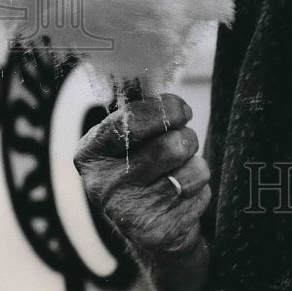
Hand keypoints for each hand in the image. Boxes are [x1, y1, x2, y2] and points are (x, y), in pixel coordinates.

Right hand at [74, 93, 210, 265]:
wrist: (153, 232)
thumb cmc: (146, 169)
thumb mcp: (133, 137)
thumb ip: (140, 106)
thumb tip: (153, 58)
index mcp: (90, 152)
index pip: (132, 119)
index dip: (168, 110)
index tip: (182, 111)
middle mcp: (101, 184)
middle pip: (171, 144)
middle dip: (186, 140)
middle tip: (180, 148)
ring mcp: (128, 212)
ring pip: (191, 168)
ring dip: (196, 167)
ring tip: (179, 175)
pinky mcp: (156, 232)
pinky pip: (200, 194)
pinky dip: (200, 192)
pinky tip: (181, 202)